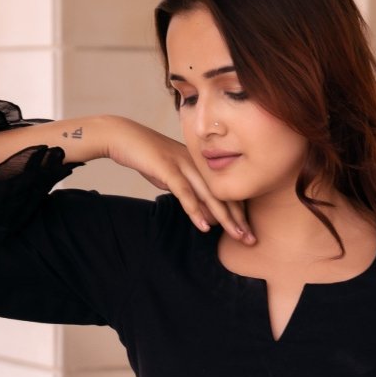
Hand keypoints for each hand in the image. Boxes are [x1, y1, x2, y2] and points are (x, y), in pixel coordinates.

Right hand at [102, 116, 253, 243]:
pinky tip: (204, 227)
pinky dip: (195, 210)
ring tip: (237, 235)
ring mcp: (183, 165)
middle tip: (251, 240)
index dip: (239, 213)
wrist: (124, 136)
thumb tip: (206, 218)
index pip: (226, 191)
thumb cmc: (149, 159)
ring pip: (210, 194)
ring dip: (225, 218)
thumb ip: (191, 195)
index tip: (248, 233)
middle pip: (224, 195)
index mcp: (202, 166)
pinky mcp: (167, 168)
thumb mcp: (173, 179)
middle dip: (239, 219)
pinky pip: (184, 192)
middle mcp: (198, 164)